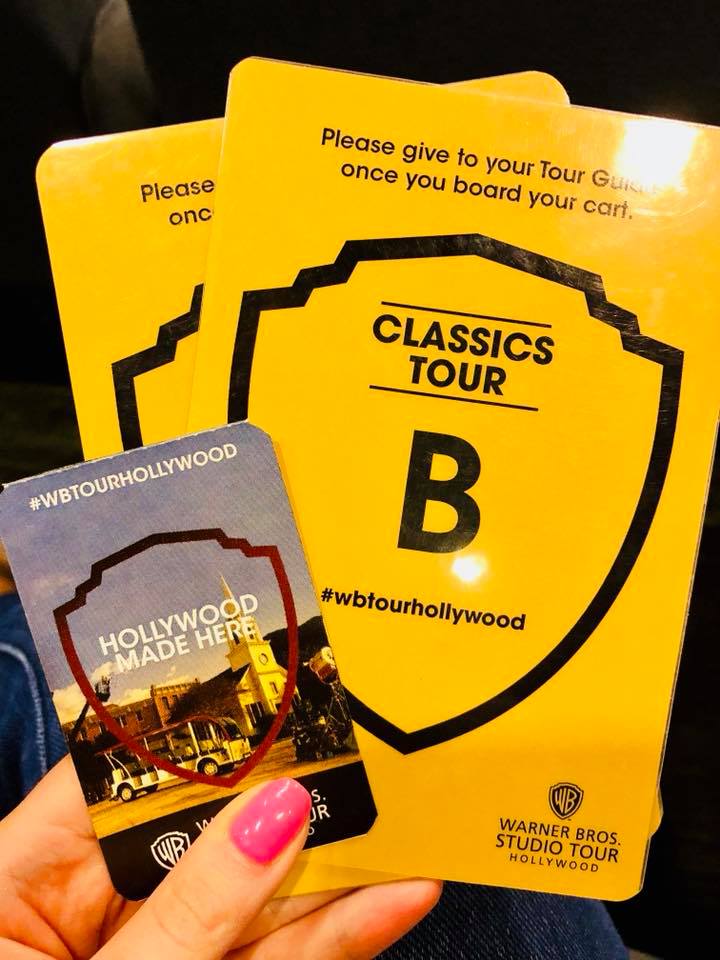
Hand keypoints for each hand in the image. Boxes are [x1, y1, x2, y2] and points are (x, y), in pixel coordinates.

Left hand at [0, 757, 439, 958]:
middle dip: (283, 794)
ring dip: (329, 868)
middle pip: (198, 828)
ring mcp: (153, 953)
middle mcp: (86, 906)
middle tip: (361, 752)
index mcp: (19, 875)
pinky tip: (391, 903)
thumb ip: (189, 915)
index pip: (117, 773)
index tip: (276, 691)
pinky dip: (332, 938)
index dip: (197, 728)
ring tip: (404, 821)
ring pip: (250, 896)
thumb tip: (274, 813)